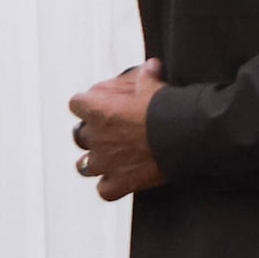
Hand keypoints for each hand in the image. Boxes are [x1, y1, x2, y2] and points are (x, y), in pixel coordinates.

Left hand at [69, 62, 167, 201]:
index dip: (86, 104)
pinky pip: (104, 190)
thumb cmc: (165, 108)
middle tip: (113, 133)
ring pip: (84, 166)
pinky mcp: (119, 183)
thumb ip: (146, 76)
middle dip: (94, 135)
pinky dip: (111, 187)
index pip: (76, 103)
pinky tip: (122, 181)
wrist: (183, 136)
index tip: (98, 105)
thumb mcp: (153, 84)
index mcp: (97, 110)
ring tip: (112, 159)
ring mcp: (104, 163)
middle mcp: (95, 138)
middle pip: (81, 136)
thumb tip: (151, 67)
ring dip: (96, 162)